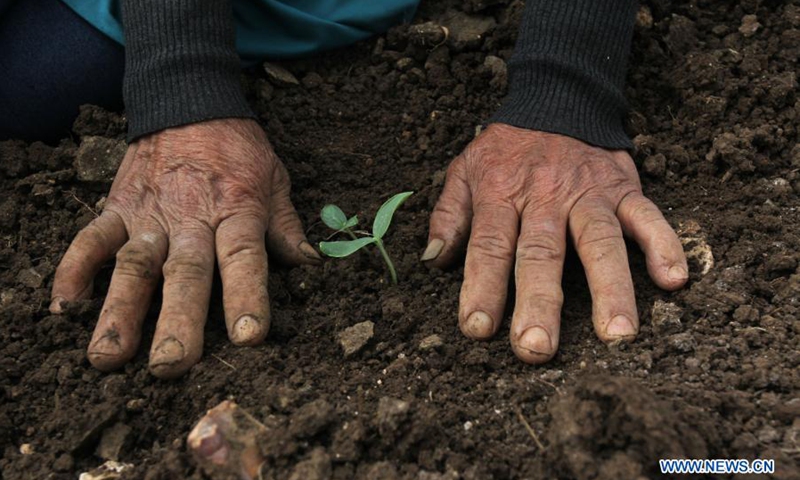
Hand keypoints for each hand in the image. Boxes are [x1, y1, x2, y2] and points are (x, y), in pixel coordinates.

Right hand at [51, 119, 318, 377]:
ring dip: (120, 310)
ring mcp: (149, 214)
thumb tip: (311, 264)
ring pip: (133, 265)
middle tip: (171, 365)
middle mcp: (192, 218)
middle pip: (185, 273)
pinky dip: (75, 269)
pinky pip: (91, 238)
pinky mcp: (117, 207)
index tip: (248, 337)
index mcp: (238, 212)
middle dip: (177, 320)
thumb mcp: (274, 179)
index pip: (244, 259)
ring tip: (108, 356)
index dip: (247, 297)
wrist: (187, 100)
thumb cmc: (238, 149)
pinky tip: (66, 307)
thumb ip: (286, 225)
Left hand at [423, 124, 687, 362]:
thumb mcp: (463, 171)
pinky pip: (649, 216)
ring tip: (617, 336)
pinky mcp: (625, 188)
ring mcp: (589, 193)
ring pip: (600, 242)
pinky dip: (665, 244)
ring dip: (610, 289)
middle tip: (537, 348)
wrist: (558, 99)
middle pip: (542, 253)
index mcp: (500, 193)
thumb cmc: (506, 150)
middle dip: (540, 303)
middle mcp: (545, 196)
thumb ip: (448, 215)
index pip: (489, 246)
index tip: (476, 329)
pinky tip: (673, 280)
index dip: (482, 287)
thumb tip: (434, 260)